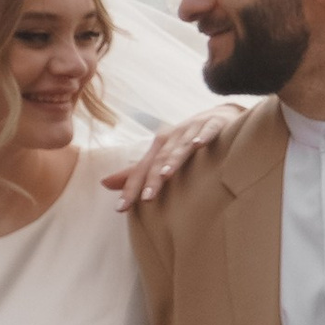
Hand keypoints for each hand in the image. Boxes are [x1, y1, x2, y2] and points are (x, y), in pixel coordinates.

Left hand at [100, 108, 234, 209]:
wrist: (221, 115)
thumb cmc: (186, 140)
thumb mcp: (161, 154)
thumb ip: (136, 171)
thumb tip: (104, 183)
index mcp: (159, 145)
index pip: (142, 169)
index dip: (131, 188)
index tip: (121, 208)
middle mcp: (173, 136)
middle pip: (160, 160)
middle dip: (152, 179)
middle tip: (146, 198)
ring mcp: (193, 129)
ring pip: (181, 146)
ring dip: (174, 158)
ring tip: (166, 174)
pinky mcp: (214, 123)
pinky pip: (209, 130)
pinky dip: (204, 136)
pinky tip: (199, 144)